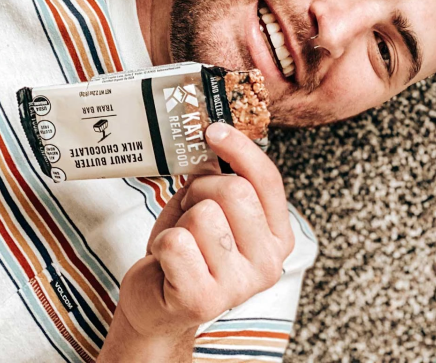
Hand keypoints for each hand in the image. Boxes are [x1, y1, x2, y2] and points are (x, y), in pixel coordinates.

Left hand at [115, 123, 293, 343]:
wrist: (158, 304)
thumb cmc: (187, 250)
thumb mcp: (211, 207)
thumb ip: (221, 178)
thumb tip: (213, 138)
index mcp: (278, 237)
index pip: (268, 180)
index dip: (240, 148)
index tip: (214, 130)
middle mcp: (268, 264)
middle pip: (235, 191)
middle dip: (201, 189)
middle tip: (190, 207)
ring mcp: (238, 286)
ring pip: (202, 216)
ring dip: (181, 221)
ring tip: (181, 240)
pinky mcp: (203, 300)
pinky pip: (176, 243)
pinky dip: (162, 244)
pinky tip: (167, 262)